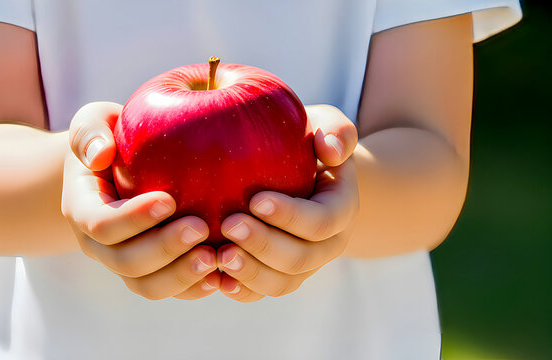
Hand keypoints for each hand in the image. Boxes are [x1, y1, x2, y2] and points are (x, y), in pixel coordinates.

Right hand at [62, 102, 219, 299]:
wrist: (117, 169)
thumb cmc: (112, 138)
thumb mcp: (94, 122)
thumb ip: (89, 132)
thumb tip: (100, 154)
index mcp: (83, 210)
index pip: (102, 224)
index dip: (134, 218)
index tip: (169, 200)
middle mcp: (100, 246)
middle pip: (126, 262)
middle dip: (164, 249)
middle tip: (201, 228)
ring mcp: (125, 263)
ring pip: (146, 286)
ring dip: (181, 277)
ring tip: (214, 258)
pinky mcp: (152, 272)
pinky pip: (170, 291)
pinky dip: (194, 289)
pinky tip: (223, 276)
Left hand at [217, 105, 358, 301]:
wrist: (303, 175)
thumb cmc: (306, 143)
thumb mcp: (325, 126)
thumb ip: (336, 131)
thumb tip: (331, 149)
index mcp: (341, 209)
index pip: (322, 221)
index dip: (291, 216)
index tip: (255, 200)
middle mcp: (327, 245)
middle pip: (300, 259)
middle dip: (264, 245)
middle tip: (229, 225)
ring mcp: (303, 265)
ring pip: (281, 283)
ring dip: (250, 272)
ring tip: (218, 255)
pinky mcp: (278, 276)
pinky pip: (261, 292)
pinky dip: (240, 289)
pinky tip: (213, 277)